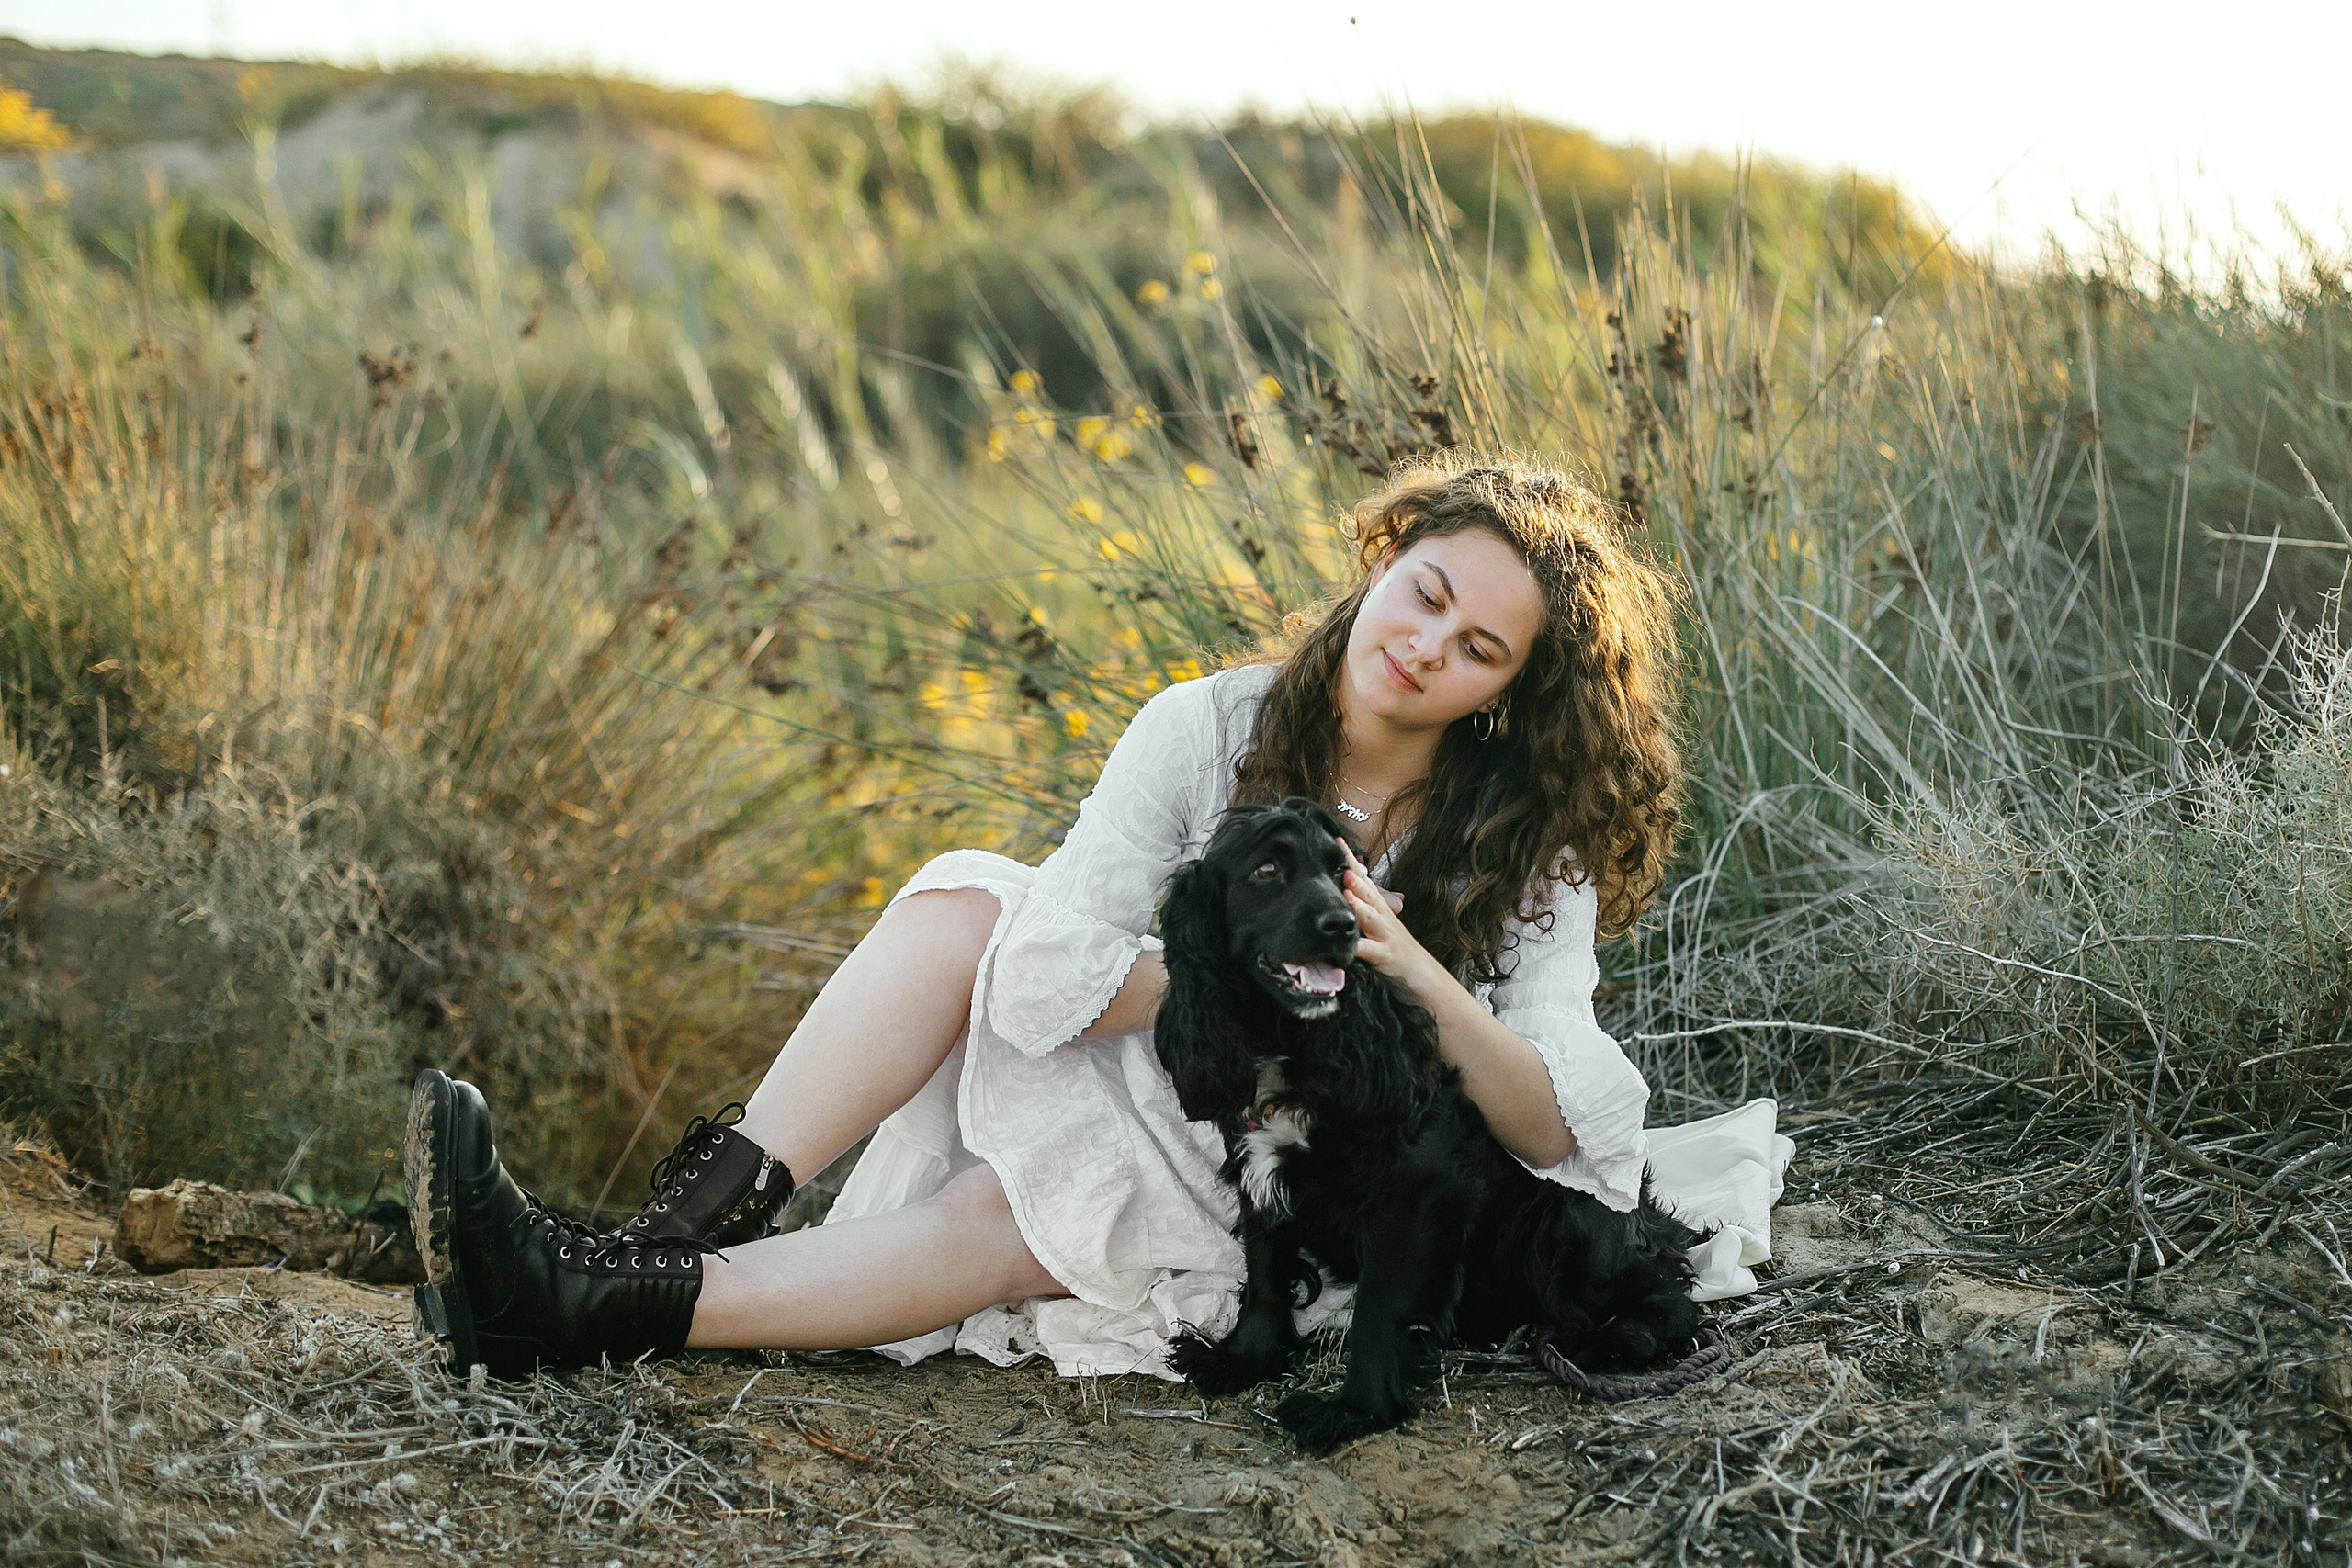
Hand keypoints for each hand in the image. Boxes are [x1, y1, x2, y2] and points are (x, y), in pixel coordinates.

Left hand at [1334, 837, 1443, 996]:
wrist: (1421, 974)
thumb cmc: (1394, 946)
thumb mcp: (1378, 920)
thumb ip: (1363, 902)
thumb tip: (1345, 881)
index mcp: (1378, 906)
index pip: (1363, 878)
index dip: (1349, 860)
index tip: (1335, 840)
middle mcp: (1382, 916)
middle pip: (1368, 892)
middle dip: (1354, 877)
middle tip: (1340, 862)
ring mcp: (1384, 935)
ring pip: (1371, 917)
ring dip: (1359, 905)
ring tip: (1347, 894)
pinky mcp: (1385, 956)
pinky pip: (1369, 952)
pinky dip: (1357, 948)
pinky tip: (1345, 946)